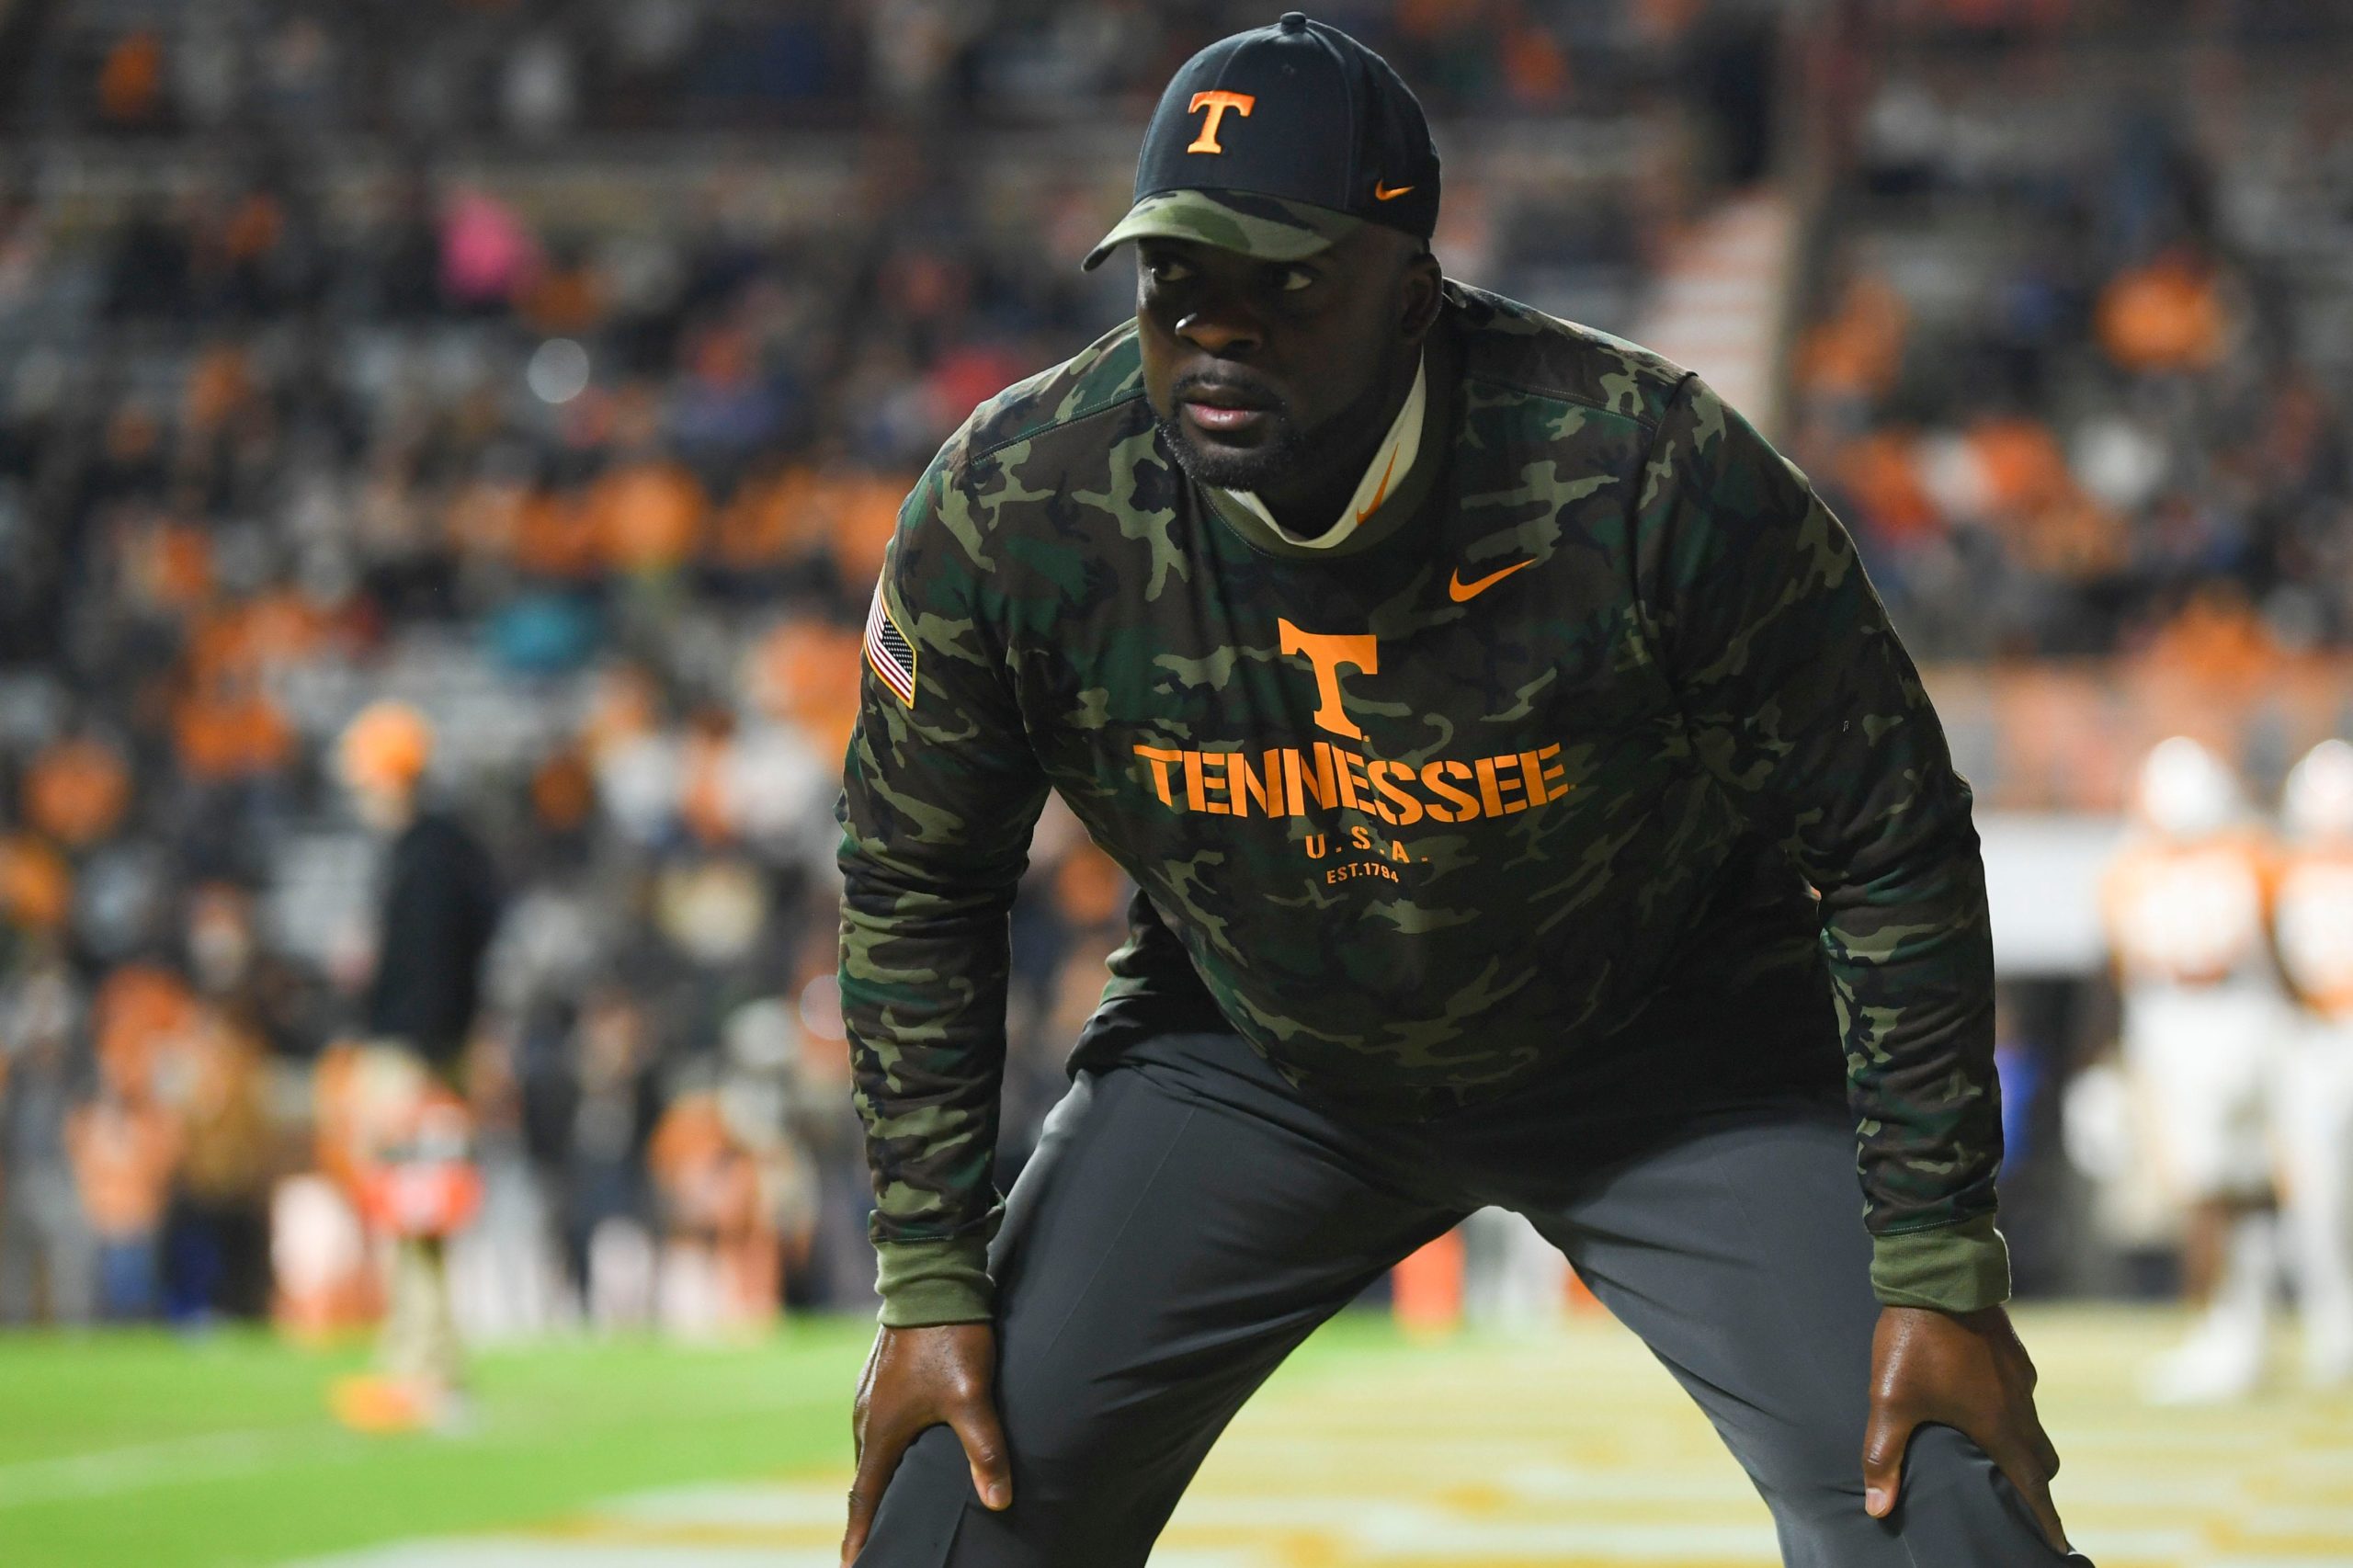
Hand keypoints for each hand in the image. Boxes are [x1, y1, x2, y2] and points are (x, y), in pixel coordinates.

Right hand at [841, 1322, 1010, 1565]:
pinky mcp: (882, 1373)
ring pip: (874, 1446)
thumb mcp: (972, 1397)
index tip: (852, 1564)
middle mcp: (866, 1415)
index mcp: (881, 1430)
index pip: (865, 1497)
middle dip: (870, 1509)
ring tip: (892, 1497)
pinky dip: (889, 1444)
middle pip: (867, 1474)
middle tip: (879, 1538)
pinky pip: (880, 1421)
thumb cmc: (949, 1337)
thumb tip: (998, 1502)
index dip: (859, 1534)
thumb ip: (984, 1450)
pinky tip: (908, 1442)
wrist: (932, 1277)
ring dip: (880, 1474)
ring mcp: (870, 1391)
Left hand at [1861, 1304, 2066, 1549]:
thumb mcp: (1890, 1401)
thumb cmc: (1913, 1342)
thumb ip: (1883, 1455)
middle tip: (2020, 1503)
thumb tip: (1877, 1508)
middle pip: (2040, 1459)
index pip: (2031, 1485)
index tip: (2058, 1545)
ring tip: (1996, 1456)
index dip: (2044, 1518)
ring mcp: (2020, 1376)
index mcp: (1998, 1425)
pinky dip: (2012, 1411)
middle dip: (2035, 1485)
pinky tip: (1982, 1404)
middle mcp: (2019, 1405)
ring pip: (2032, 1424)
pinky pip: (2021, 1394)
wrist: (1937, 1275)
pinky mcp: (2013, 1353)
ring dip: (2022, 1444)